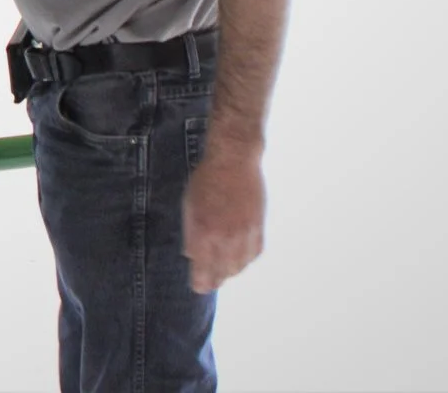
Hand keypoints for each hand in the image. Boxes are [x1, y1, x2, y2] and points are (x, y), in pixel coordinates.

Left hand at [182, 145, 265, 291]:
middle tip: (209, 281)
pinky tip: (238, 258)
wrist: (233, 161)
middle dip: (214, 278)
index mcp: (204, 233)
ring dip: (230, 270)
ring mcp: (244, 235)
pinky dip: (244, 259)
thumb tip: (192, 256)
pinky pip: (253, 254)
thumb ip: (191, 235)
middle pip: (222, 272)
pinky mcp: (259, 229)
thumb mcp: (189, 207)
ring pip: (239, 266)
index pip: (203, 270)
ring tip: (222, 270)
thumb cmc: (205, 181)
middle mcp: (225, 238)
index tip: (198, 287)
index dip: (200, 282)